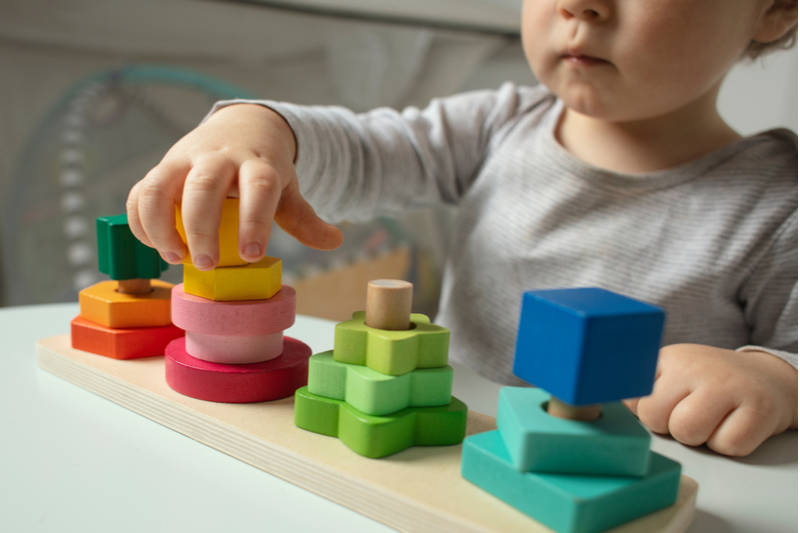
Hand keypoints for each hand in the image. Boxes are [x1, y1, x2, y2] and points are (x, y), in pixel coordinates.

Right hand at [127, 103, 342, 269]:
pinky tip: (156, 247)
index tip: (251, 256)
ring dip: (161, 225)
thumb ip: (304, 218)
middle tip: (207, 265)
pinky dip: (141, 221)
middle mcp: (220, 157)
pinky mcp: (162, 167)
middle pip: (205, 185)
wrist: (242, 125)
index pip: (258, 187)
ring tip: (175, 258)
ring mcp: (186, 159)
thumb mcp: (287, 189)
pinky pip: (142, 192)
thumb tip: (335, 241)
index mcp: (258, 163)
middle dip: (201, 227)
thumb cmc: (264, 167)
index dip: (254, 221)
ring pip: (161, 185)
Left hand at [624, 344, 797, 455]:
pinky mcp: (758, 411)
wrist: (765, 377)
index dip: (643, 410)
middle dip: (668, 425)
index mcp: (670, 358)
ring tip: (709, 419)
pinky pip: (726, 446)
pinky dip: (728, 444)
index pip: (632, 396)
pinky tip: (732, 424)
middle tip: (688, 413)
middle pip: (655, 417)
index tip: (660, 406)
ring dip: (697, 437)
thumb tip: (607, 404)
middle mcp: (697, 367)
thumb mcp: (671, 372)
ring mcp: (729, 387)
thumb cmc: (709, 381)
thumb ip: (640, 388)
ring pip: (687, 433)